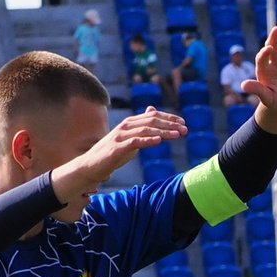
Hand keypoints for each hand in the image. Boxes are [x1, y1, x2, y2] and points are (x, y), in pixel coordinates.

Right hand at [54, 108, 187, 201]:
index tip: (183, 123)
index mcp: (130, 123)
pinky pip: (134, 142)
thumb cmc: (111, 154)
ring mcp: (120, 137)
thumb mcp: (129, 138)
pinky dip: (147, 140)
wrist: (90, 166)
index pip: (152, 116)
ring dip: (162, 132)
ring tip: (177, 135)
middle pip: (151, 121)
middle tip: (185, 130)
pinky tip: (158, 141)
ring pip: (145, 130)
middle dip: (170, 125)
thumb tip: (151, 111)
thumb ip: (141, 126)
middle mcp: (125, 127)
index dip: (169, 118)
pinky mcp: (116, 149)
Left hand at [241, 20, 276, 131]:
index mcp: (264, 68)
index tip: (268, 49)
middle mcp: (273, 59)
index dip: (264, 53)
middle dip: (273, 38)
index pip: (262, 58)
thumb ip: (257, 90)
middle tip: (276, 29)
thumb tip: (243, 86)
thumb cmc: (274, 99)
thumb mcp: (266, 97)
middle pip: (272, 46)